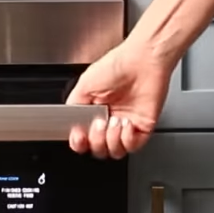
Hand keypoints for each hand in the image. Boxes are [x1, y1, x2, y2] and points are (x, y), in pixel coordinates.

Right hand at [67, 42, 172, 158]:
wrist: (142, 60)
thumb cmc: (117, 66)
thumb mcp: (84, 84)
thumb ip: (73, 105)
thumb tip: (69, 122)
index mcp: (94, 112)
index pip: (83, 139)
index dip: (79, 142)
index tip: (79, 136)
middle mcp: (110, 121)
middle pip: (98, 149)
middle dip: (96, 140)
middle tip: (99, 123)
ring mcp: (127, 125)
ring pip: (115, 151)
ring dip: (112, 140)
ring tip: (114, 121)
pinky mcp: (143, 126)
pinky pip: (133, 146)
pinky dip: (127, 139)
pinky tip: (126, 124)